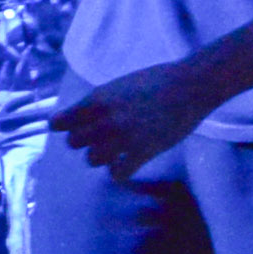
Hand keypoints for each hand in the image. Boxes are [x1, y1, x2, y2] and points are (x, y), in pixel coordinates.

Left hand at [47, 57, 216, 180]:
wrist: (190, 86)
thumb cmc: (158, 80)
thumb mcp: (120, 85)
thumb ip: (101, 101)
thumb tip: (84, 115)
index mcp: (98, 99)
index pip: (63, 121)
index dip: (61, 126)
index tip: (63, 128)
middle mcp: (106, 119)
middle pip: (74, 142)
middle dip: (82, 142)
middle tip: (94, 140)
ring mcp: (124, 137)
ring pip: (92, 159)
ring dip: (100, 157)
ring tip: (112, 152)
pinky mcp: (142, 152)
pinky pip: (118, 173)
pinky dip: (119, 171)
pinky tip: (126, 165)